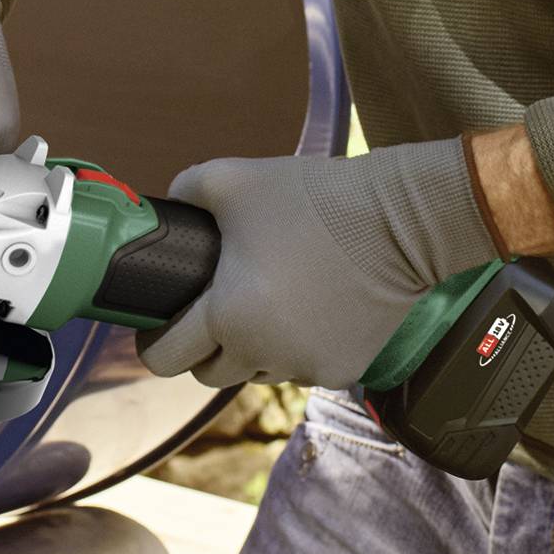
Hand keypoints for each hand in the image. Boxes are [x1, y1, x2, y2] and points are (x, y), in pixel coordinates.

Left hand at [142, 140, 497, 390]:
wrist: (399, 222)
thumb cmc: (311, 199)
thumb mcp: (231, 180)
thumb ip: (183, 192)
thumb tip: (166, 210)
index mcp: (226, 317)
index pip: (165, 358)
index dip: (154, 341)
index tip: (158, 324)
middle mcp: (262, 355)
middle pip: (209, 374)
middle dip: (203, 348)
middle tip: (213, 309)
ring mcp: (305, 368)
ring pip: (257, 372)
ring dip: (252, 349)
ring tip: (267, 302)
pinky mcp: (342, 371)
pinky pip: (300, 369)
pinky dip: (296, 349)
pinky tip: (307, 310)